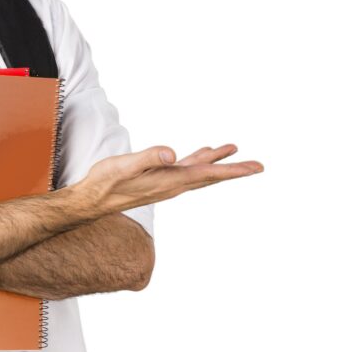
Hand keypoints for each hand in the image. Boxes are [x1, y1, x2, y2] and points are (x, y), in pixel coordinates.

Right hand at [80, 143, 263, 215]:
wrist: (92, 201)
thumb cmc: (104, 183)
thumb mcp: (124, 166)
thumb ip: (148, 158)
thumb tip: (171, 153)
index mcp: (168, 181)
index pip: (207, 174)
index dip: (233, 170)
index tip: (255, 169)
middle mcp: (172, 185)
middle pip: (210, 176)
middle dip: (235, 170)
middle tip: (259, 166)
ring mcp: (166, 183)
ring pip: (199, 172)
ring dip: (217, 163)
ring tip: (234, 151)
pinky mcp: (157, 179)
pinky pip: (185, 169)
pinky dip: (198, 160)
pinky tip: (202, 154)